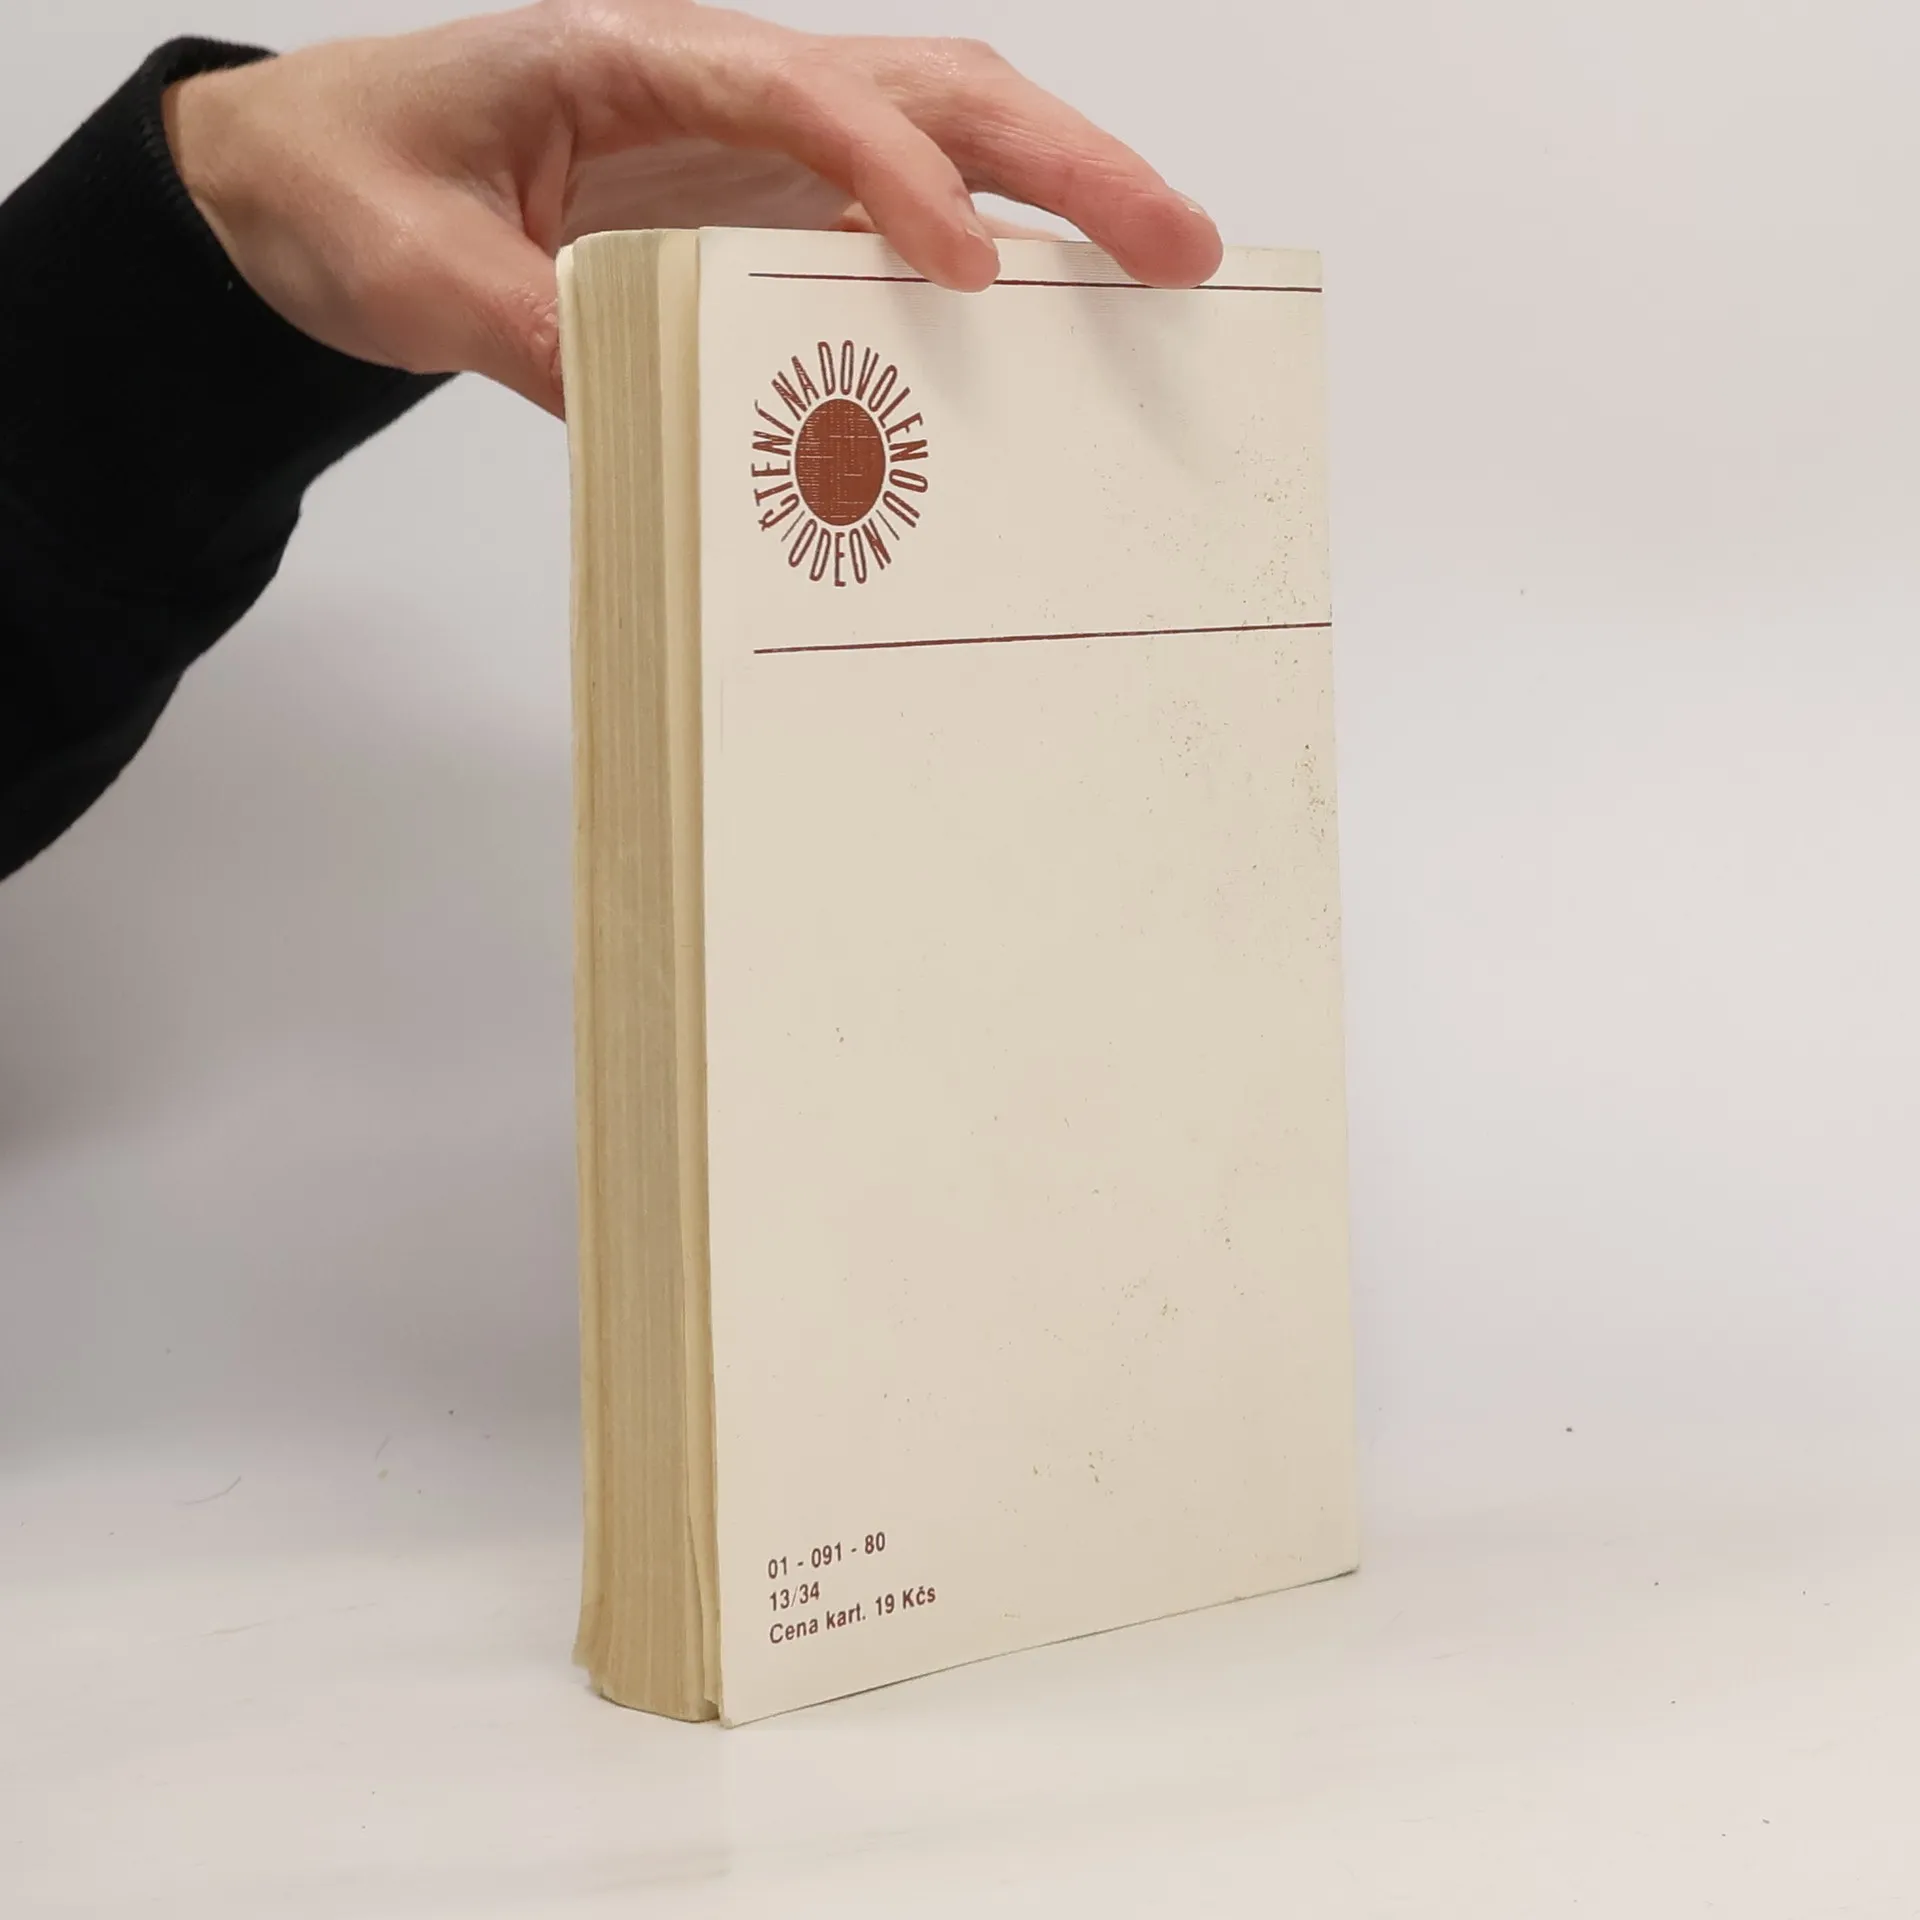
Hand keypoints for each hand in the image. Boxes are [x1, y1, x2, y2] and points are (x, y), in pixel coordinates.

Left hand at [163, 1, 1222, 415]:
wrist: (311, 174)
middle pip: (928, 92)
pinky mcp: (756, 214)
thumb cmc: (352, 180)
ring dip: (1059, 201)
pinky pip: (890, 230)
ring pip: (939, 144)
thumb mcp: (411, 265)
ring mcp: (751, 151)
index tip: (966, 270)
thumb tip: (649, 413)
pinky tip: (1042, 332)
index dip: (897, 178)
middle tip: (1178, 243)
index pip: (801, 99)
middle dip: (1065, 161)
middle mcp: (719, 88)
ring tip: (1162, 275)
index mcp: (629, 60)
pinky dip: (981, 270)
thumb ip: (528, 329)